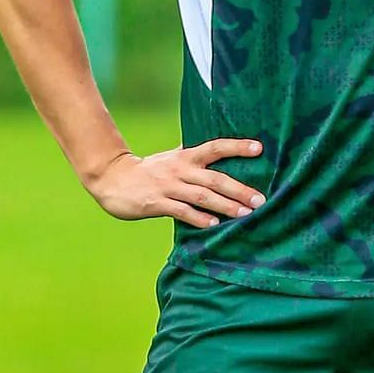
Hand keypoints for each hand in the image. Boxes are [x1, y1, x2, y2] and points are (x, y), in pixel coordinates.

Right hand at [87, 138, 265, 229]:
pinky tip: (214, 225)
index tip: (259, 149)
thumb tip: (218, 150)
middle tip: (260, 200)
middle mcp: (181, 169)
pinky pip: (181, 211)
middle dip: (239, 189)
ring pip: (202, 195)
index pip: (216, 147)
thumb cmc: (149, 169)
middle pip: (215, 177)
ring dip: (225, 205)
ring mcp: (169, 186)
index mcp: (186, 155)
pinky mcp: (157, 203)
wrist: (113, 178)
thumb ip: (194, 155)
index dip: (237, 146)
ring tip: (244, 214)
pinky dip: (198, 218)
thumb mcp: (172, 157)